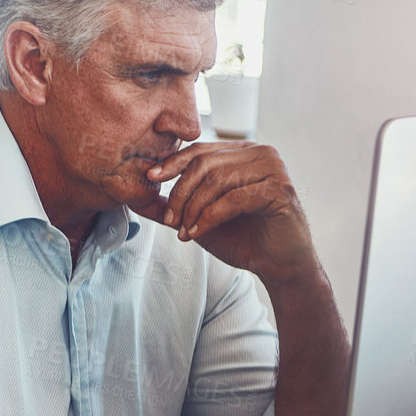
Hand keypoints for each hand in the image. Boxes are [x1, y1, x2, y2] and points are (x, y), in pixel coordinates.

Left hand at [138, 142, 316, 283]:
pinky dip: (209, 217)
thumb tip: (134, 198)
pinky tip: (198, 233)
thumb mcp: (199, 218)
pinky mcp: (281, 189)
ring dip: (193, 208)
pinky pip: (233, 199)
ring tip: (185, 231)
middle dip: (180, 192)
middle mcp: (261, 154)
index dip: (172, 163)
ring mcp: (274, 169)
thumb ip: (173, 204)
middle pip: (205, 163)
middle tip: (170, 219)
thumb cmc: (243, 238)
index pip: (200, 150)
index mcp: (243, 152)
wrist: (278, 265)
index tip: (150, 177)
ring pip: (217, 180)